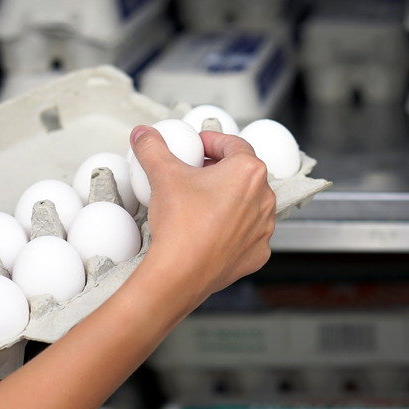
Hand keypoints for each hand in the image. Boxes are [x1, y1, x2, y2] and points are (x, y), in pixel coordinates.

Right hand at [129, 125, 274, 303]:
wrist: (181, 273)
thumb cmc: (181, 226)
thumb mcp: (162, 175)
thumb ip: (152, 148)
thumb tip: (145, 136)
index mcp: (248, 172)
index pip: (233, 144)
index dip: (211, 141)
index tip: (197, 146)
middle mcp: (263, 199)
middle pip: (242, 173)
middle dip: (218, 170)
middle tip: (194, 173)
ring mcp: (262, 228)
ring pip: (246, 204)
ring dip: (227, 199)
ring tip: (199, 203)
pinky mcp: (256, 253)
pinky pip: (245, 233)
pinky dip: (230, 228)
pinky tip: (207, 230)